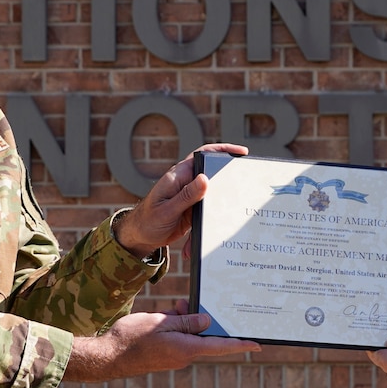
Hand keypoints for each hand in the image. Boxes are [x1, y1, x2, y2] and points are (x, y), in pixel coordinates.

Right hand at [65, 311, 258, 381]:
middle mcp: (184, 355)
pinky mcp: (165, 354)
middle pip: (205, 337)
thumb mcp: (160, 323)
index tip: (258, 344)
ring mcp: (174, 356)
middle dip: (205, 320)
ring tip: (173, 307)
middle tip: (199, 306)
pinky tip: (168, 313)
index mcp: (187, 349)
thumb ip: (186, 321)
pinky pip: (178, 337)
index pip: (221, 346)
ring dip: (186, 320)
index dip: (241, 344)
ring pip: (190, 334)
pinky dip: (176, 325)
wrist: (107, 357)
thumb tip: (207, 321)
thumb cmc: (131, 339)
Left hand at [115, 143, 248, 257]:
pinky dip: (209, 225)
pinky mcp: (193, 210)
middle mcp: (187, 183)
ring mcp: (191, 197)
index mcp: (179, 176)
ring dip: (221, 209)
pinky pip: (207, 214)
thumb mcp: (168, 210)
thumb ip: (186, 195)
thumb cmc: (147, 221)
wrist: (138, 237)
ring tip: (235, 214)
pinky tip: (211, 235)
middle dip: (230, 179)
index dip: (222, 150)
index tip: (241, 152)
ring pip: (213, 197)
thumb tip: (205, 179)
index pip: (203, 156)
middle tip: (248, 184)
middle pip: (213, 175)